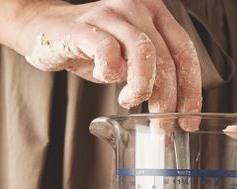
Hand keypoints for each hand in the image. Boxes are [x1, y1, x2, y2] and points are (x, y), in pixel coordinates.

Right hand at [13, 0, 201, 112]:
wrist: (44, 30)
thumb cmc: (91, 48)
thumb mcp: (130, 58)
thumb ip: (154, 73)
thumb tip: (176, 111)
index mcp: (155, 14)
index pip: (185, 52)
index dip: (192, 89)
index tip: (189, 118)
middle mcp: (137, 8)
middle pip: (167, 59)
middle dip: (167, 101)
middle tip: (161, 127)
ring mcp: (111, 14)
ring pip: (144, 53)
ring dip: (143, 89)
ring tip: (131, 102)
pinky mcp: (83, 27)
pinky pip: (108, 51)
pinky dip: (111, 73)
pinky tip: (106, 78)